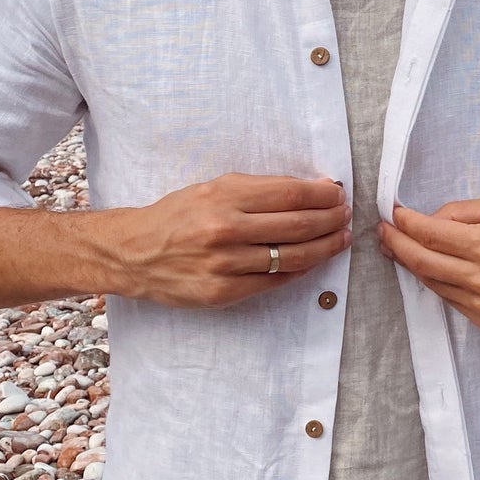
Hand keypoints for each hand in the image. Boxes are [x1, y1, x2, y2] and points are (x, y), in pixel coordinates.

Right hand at [111, 172, 350, 307]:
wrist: (134, 253)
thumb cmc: (178, 215)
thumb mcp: (214, 188)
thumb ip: (260, 189)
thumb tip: (311, 188)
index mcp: (224, 196)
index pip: (290, 194)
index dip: (322, 194)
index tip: (337, 193)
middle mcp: (225, 229)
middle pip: (298, 225)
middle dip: (331, 219)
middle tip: (345, 215)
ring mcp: (224, 264)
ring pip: (292, 256)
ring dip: (325, 246)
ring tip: (341, 238)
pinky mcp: (223, 292)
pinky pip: (275, 281)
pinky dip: (301, 269)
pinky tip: (314, 260)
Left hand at [379, 195, 479, 331]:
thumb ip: (463, 213)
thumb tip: (427, 221)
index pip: (430, 234)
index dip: (405, 222)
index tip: (392, 213)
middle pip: (422, 262)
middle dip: (396, 244)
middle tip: (383, 231)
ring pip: (432, 283)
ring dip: (413, 264)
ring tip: (399, 248)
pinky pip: (451, 299)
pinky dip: (438, 281)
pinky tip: (434, 267)